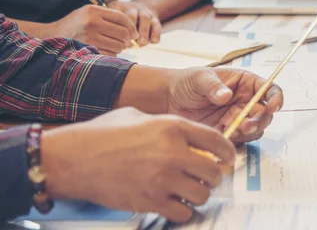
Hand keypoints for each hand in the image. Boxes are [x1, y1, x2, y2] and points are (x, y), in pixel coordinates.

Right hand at [42, 108, 234, 222]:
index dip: (228, 151)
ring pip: (202, 194)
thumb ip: (166, 124)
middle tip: (208, 177)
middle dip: (214, 176)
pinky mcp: (151, 201)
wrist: (75, 159)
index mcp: (173, 127)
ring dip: (200, 194)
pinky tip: (176, 203)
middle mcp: (173, 153)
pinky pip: (183, 212)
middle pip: (213, 172)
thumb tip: (184, 135)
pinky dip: (183, 210)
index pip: (217, 141)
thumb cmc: (103, 134)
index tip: (228, 158)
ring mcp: (163, 179)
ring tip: (191, 190)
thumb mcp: (139, 116)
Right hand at [51, 5, 138, 55]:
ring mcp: (90, 37)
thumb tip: (131, 29)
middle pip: (123, 33)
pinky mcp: (88, 50)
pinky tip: (107, 51)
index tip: (134, 34)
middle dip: (128, 39)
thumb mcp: (88, 13)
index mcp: (94, 11)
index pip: (122, 18)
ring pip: (118, 45)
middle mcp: (92, 22)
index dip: (131, 27)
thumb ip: (107, 17)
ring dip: (120, 48)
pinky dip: (112, 54)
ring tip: (115, 46)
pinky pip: (110, 54)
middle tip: (127, 42)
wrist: (51, 36)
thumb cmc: (74, 25)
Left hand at [107, 1, 160, 45]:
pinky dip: (156, 33)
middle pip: (131, 16)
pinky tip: (153, 41)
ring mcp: (144, 12)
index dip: (117, 27)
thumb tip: (113, 43)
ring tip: (141, 43)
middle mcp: (132, 8)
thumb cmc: (121, 20)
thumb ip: (111, 27)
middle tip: (129, 42)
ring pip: (145, 19)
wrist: (139, 9)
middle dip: (131, 29)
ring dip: (143, 32)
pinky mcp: (154, 18)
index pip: (116, 15)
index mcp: (119, 7)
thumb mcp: (112, 18)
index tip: (116, 39)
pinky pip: (156, 24)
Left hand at [167, 68, 283, 144]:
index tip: (274, 107)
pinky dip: (234, 140)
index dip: (276, 98)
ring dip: (247, 132)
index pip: (270, 89)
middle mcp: (246, 101)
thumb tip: (226, 96)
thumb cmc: (187, 82)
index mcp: (245, 83)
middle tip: (246, 125)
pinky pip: (239, 140)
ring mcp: (237, 118)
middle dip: (259, 121)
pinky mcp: (228, 132)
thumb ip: (213, 86)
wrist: (168, 101)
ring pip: (255, 129)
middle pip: (265, 113)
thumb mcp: (199, 78)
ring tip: (231, 130)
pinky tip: (220, 134)